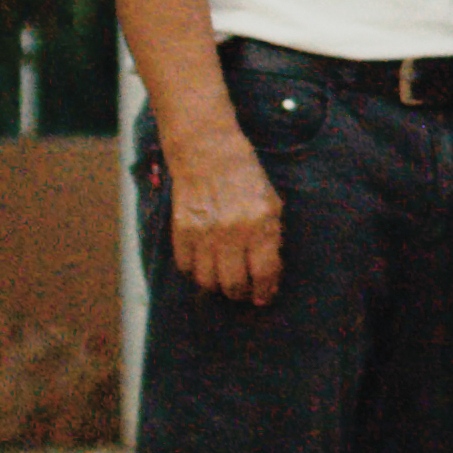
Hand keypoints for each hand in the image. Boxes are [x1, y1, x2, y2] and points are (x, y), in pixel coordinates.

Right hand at [163, 129, 283, 306]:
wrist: (209, 155)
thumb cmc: (247, 179)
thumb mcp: (272, 204)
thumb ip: (272, 238)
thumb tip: (269, 274)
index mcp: (260, 224)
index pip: (264, 272)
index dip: (265, 290)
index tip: (264, 297)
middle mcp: (232, 232)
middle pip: (234, 283)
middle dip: (241, 294)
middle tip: (244, 293)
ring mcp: (203, 233)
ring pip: (208, 281)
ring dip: (218, 287)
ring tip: (225, 282)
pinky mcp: (181, 232)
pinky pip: (186, 268)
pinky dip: (195, 274)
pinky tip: (205, 267)